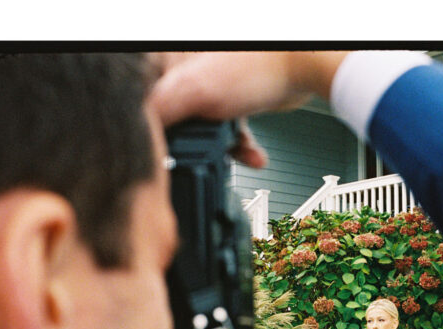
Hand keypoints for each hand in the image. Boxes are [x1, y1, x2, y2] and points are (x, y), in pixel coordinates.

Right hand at [149, 51, 348, 166]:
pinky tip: (252, 155)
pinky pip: (223, 129)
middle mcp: (180, 67)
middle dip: (192, 145)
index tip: (161, 152)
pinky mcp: (228, 97)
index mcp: (163, 56)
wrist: (304, 66)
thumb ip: (157, 111)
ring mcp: (206, 82)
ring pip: (199, 128)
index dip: (150, 130)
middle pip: (169, 119)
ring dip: (220, 150)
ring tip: (237, 154)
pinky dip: (238, 144)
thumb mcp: (192, 91)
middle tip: (202, 158)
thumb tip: (137, 136)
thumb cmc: (256, 65)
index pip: (138, 100)